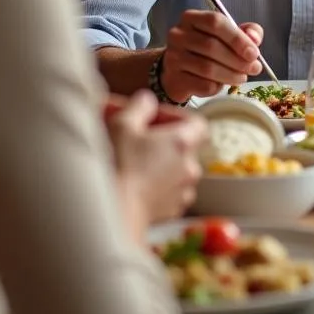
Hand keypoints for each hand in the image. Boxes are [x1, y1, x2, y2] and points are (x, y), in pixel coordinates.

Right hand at [107, 89, 207, 223]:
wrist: (115, 213)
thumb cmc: (119, 168)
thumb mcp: (122, 125)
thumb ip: (138, 106)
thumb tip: (146, 101)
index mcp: (182, 142)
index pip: (198, 123)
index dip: (177, 117)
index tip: (155, 118)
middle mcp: (189, 166)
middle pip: (185, 146)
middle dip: (165, 141)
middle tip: (141, 139)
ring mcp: (183, 190)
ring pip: (177, 170)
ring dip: (161, 163)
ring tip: (136, 162)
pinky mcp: (172, 210)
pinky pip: (170, 191)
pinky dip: (158, 185)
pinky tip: (136, 183)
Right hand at [162, 9, 264, 99]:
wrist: (179, 71)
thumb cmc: (207, 49)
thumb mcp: (228, 35)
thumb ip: (246, 32)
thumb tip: (255, 38)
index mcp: (192, 18)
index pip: (215, 22)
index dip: (237, 38)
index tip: (254, 53)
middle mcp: (178, 34)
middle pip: (212, 46)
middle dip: (238, 60)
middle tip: (255, 69)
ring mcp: (173, 57)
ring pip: (208, 68)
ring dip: (231, 75)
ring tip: (242, 77)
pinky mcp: (174, 79)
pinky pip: (202, 85)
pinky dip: (218, 86)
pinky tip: (222, 84)